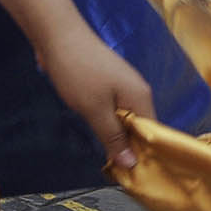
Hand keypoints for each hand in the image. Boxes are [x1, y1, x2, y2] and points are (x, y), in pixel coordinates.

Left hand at [37, 19, 155, 169]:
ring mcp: (123, 84)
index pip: (153, 134)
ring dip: (115, 135)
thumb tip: (131, 163)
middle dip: (128, 147)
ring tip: (105, 153)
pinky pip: (114, 108)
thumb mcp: (95, 110)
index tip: (131, 175)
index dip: (143, 155)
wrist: (57, 34)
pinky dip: (107, 121)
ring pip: (125, 118)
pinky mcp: (108, 81)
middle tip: (114, 169)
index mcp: (141, 97)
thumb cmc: (78, 70)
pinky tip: (96, 129)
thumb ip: (113, 137)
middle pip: (140, 127)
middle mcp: (138, 90)